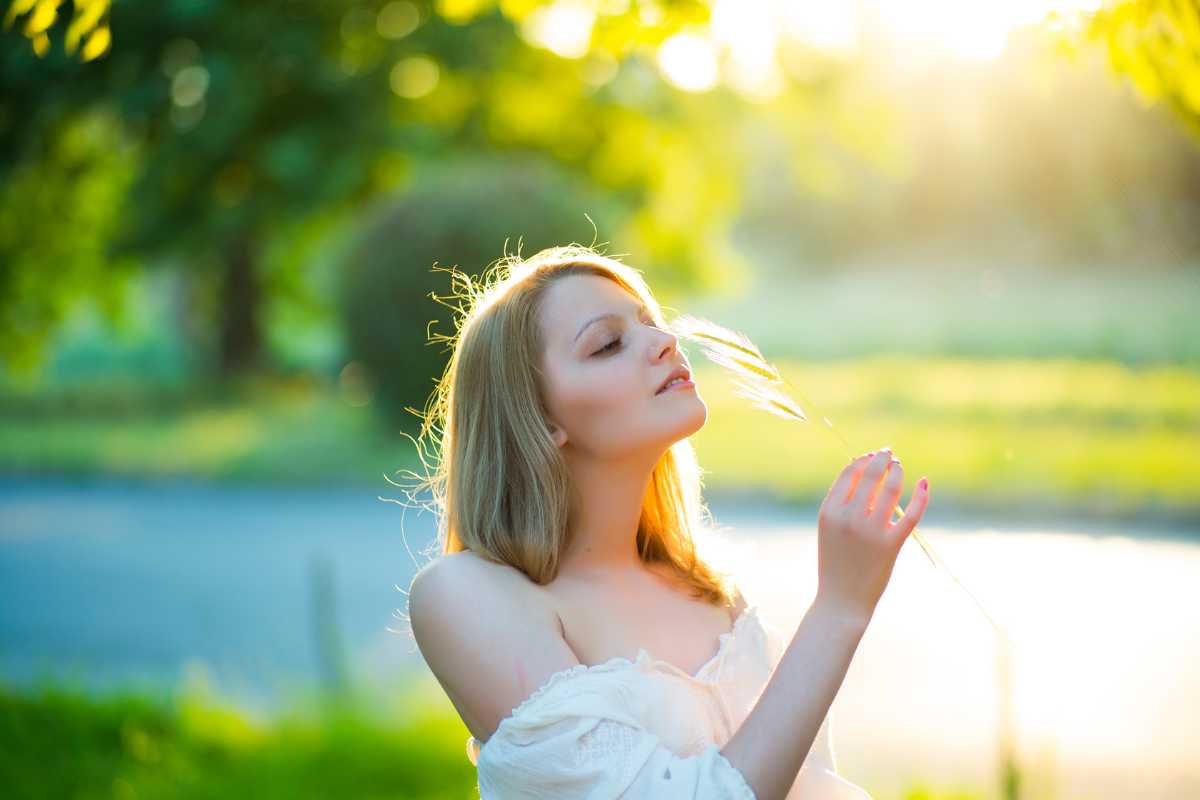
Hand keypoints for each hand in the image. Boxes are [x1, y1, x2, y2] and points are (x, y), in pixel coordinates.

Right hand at [813, 448, 929, 622]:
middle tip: (888, 453)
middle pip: (870, 475)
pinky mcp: (892, 544)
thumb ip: (842, 503)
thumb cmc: (835, 562)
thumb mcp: (829, 529)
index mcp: (829, 511)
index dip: (861, 460)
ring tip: (899, 467)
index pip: (848, 474)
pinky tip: (924, 482)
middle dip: (881, 459)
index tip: (871, 456)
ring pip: (891, 489)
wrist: (841, 600)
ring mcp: (871, 531)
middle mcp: (849, 518)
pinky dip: (921, 496)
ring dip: (897, 472)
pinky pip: (911, 514)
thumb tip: (864, 472)